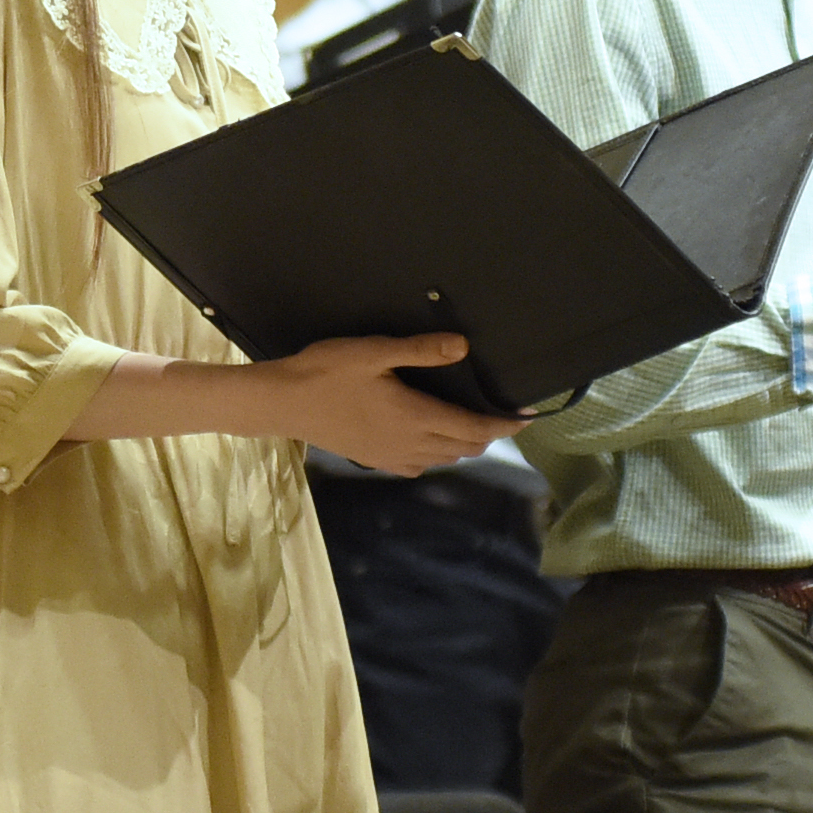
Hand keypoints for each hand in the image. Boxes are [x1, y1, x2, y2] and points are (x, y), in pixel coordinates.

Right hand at [260, 335, 522, 475]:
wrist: (283, 403)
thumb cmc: (327, 372)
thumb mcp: (374, 351)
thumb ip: (421, 350)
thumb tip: (464, 346)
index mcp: (416, 417)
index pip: (474, 428)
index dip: (505, 424)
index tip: (528, 417)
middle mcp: (411, 444)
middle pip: (464, 448)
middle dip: (489, 435)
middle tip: (505, 418)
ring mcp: (392, 457)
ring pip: (444, 459)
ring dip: (465, 446)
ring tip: (475, 427)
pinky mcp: (375, 460)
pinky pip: (420, 465)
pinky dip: (438, 455)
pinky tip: (432, 443)